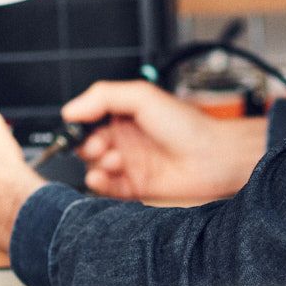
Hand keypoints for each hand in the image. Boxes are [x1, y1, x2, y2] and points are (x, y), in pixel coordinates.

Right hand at [64, 81, 267, 203]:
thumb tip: (70, 109)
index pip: (88, 119)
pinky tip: (100, 178)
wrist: (214, 157)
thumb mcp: (141, 97)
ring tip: (114, 160)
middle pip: (88, 145)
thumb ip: (103, 96)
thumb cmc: (187, 125)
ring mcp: (129, 163)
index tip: (76, 128)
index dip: (79, 125)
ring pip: (96, 167)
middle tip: (100, 145)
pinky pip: (108, 189)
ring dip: (97, 164)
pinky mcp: (135, 187)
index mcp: (124, 115)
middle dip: (87, 146)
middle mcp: (125, 139)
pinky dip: (99, 184)